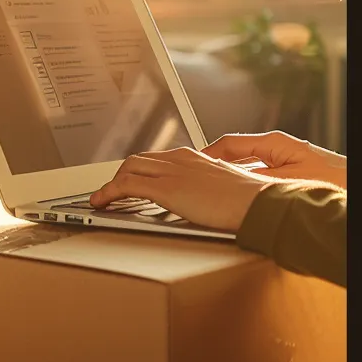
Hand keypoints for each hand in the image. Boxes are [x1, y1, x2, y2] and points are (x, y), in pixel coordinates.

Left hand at [90, 147, 273, 231]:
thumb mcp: (226, 188)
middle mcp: (181, 159)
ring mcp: (173, 172)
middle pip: (138, 160)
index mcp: (195, 157)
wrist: (260, 203)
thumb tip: (202, 199)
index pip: (158, 158)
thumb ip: (209, 188)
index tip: (131, 180)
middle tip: (113, 192)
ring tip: (102, 200)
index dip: (140, 170)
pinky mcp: (167, 188)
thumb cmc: (251, 201)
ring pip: (128, 169)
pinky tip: (101, 203)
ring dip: (111, 184)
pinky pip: (126, 185)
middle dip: (121, 176)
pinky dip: (108, 192)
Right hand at [202, 131, 346, 188]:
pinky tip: (239, 199)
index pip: (228, 143)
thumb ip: (252, 179)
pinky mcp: (288, 174)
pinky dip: (244, 186)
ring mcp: (281, 161)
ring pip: (245, 168)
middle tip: (195, 179)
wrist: (356, 186)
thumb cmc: (333, 179)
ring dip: (229, 178)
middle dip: (214, 167)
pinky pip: (257, 177)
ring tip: (212, 190)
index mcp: (273, 142)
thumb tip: (225, 179)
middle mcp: (276, 149)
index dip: (206, 154)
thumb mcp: (283, 180)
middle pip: (234, 155)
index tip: (192, 165)